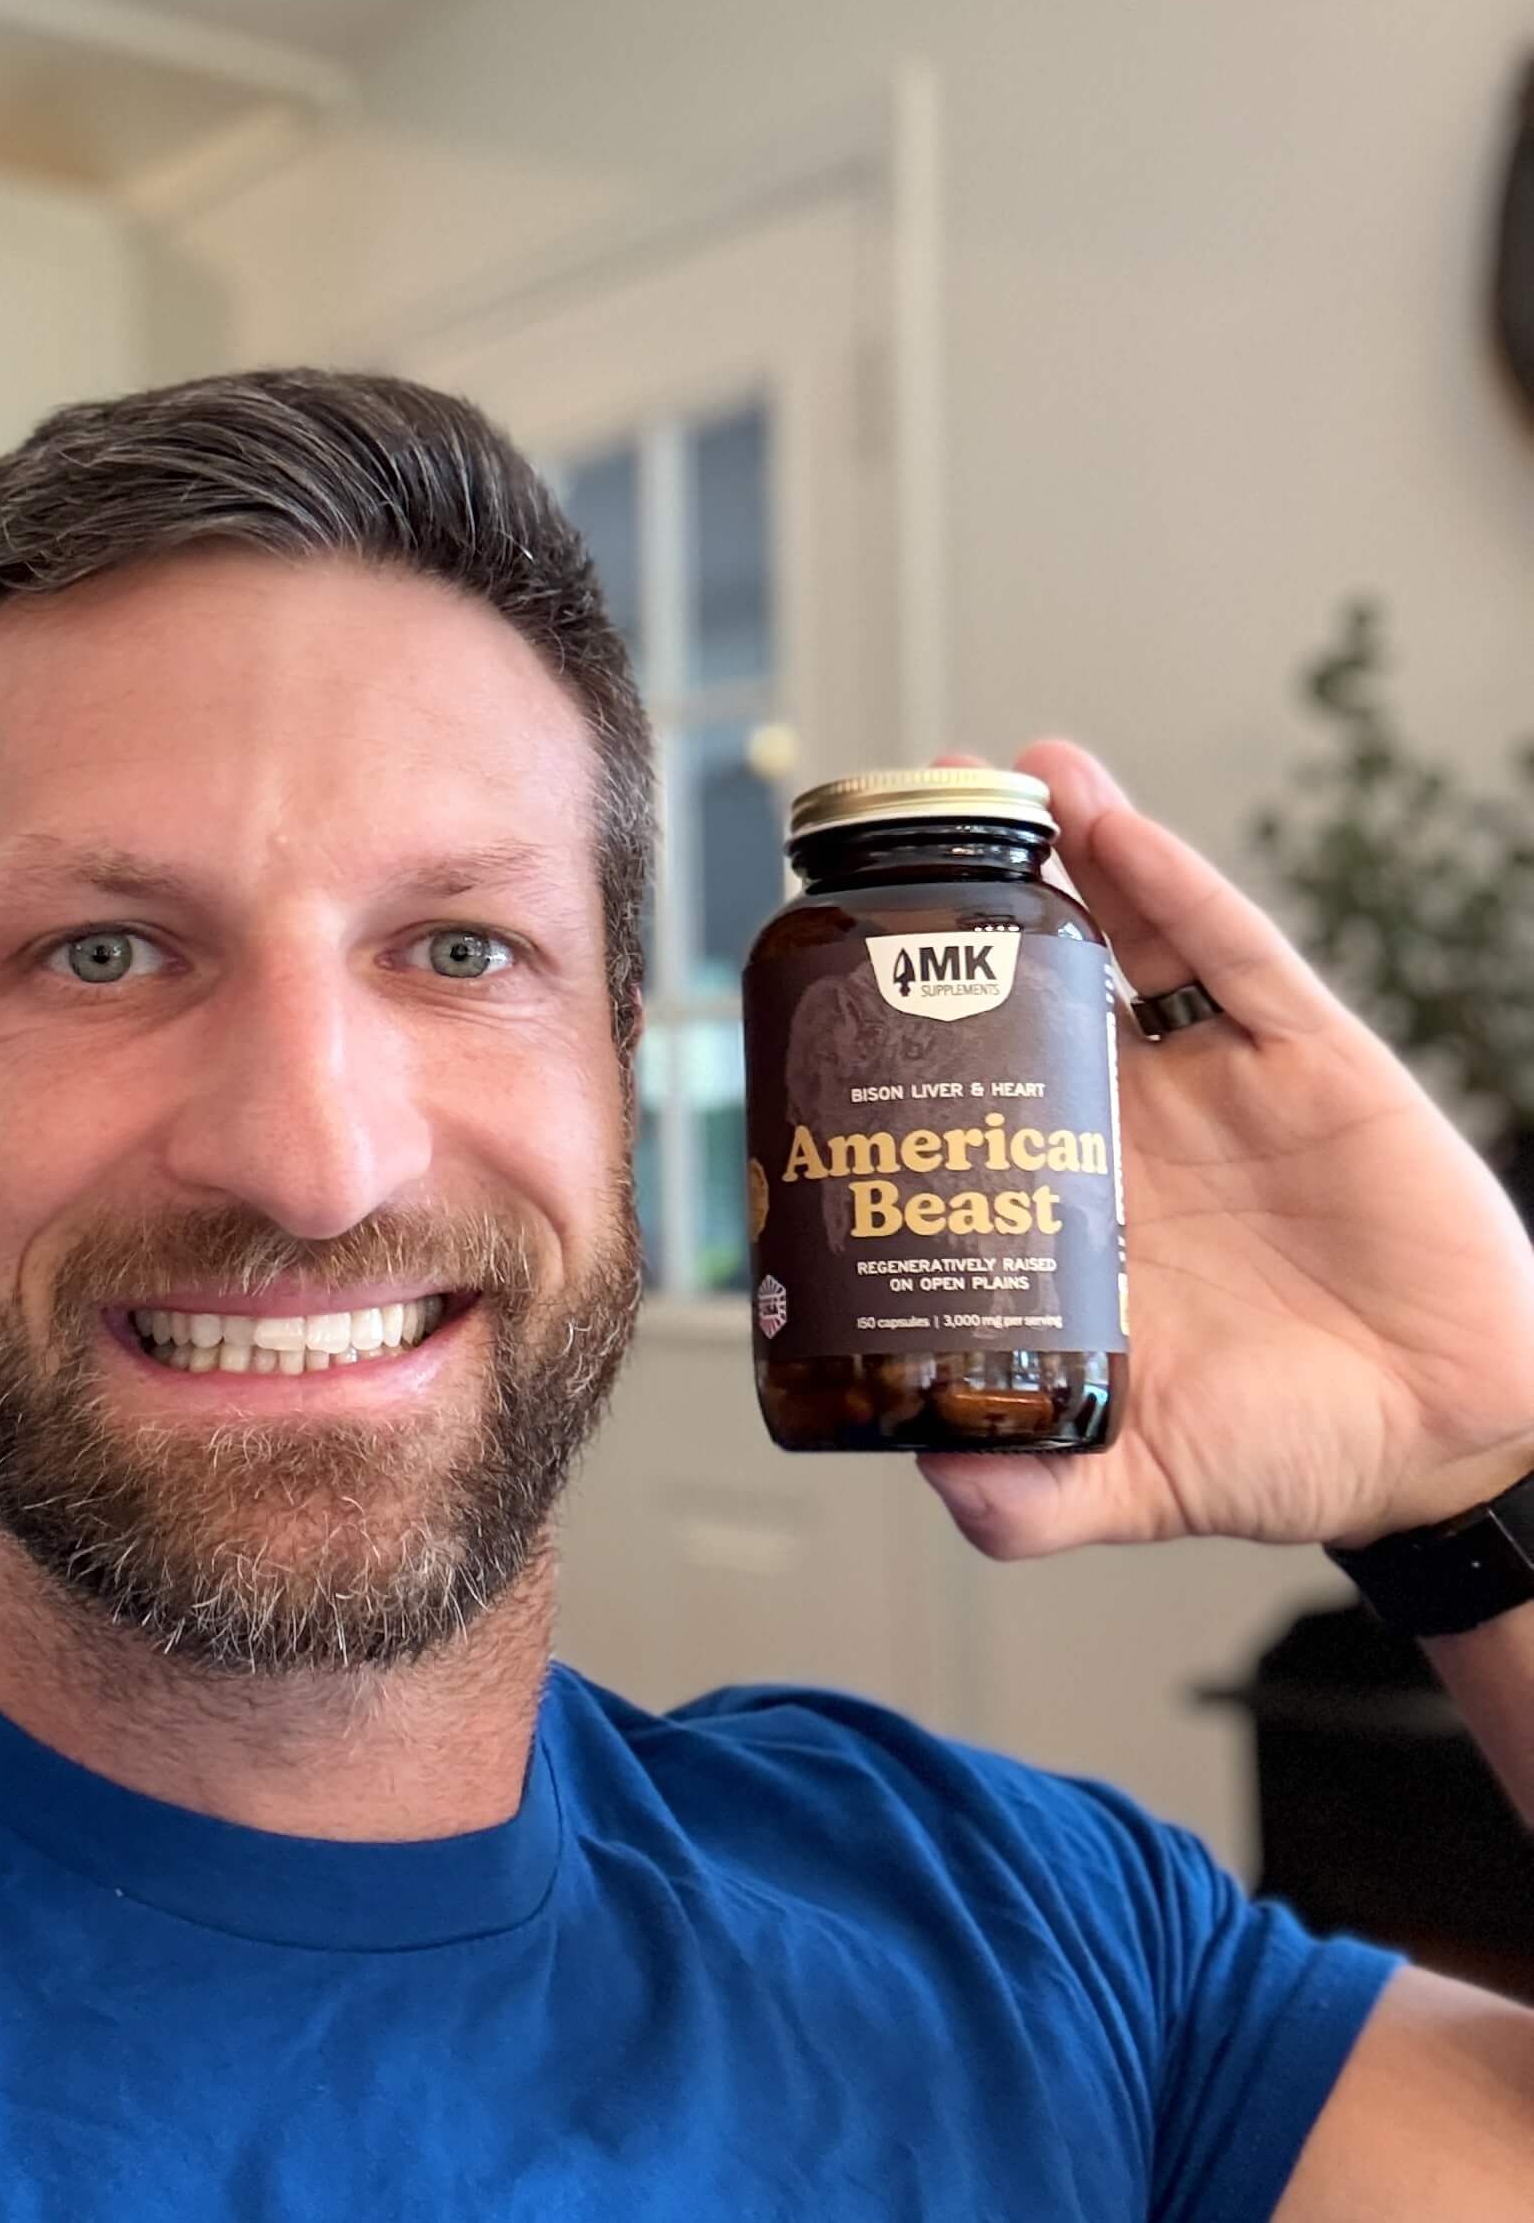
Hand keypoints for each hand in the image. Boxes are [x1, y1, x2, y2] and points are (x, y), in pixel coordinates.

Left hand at [917, 741, 1533, 1559]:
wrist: (1448, 1441)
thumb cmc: (1286, 1450)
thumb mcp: (1139, 1478)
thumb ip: (1037, 1498)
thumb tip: (938, 1487)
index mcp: (1062, 1204)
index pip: (958, 1093)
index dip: (894, 1029)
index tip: (820, 970)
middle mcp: (1122, 1125)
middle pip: (1017, 987)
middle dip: (954, 905)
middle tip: (880, 824)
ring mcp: (1213, 1081)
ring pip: (1118, 939)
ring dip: (1054, 849)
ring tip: (987, 770)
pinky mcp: (1309, 1056)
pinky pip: (1231, 953)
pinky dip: (1171, 882)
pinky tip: (1106, 817)